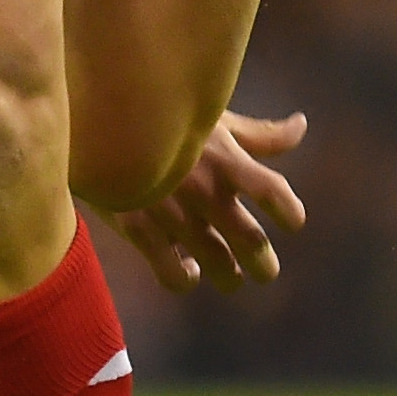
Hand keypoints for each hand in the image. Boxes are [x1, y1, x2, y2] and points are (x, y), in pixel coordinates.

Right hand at [106, 112, 309, 292]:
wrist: (96, 120)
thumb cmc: (163, 117)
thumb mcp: (212, 118)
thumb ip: (257, 133)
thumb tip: (300, 126)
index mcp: (226, 159)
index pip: (272, 192)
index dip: (289, 212)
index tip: (292, 222)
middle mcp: (205, 191)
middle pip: (252, 243)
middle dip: (264, 264)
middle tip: (265, 270)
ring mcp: (173, 215)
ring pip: (219, 266)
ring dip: (230, 277)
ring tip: (230, 277)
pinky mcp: (141, 231)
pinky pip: (174, 275)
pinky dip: (187, 279)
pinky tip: (187, 270)